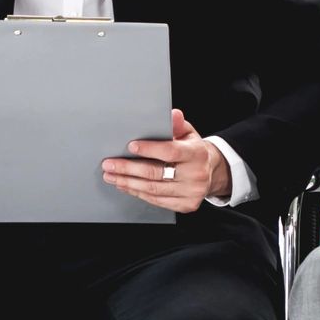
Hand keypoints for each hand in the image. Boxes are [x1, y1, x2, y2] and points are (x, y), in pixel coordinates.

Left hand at [103, 109, 227, 212]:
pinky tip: (126, 185)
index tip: (130, 146)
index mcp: (197, 154)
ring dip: (128, 182)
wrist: (210, 172)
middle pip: (156, 173)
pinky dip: (138, 193)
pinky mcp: (186, 205)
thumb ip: (178, 124)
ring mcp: (192, 192)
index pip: (170, 152)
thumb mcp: (188, 134)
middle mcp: (196, 175)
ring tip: (112, 176)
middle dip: (128, 168)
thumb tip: (173, 114)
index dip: (149, 149)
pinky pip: (156, 200)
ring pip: (153, 189)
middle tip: (109, 164)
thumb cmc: (193, 151)